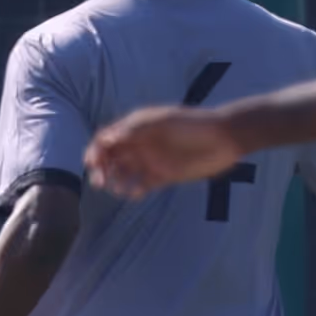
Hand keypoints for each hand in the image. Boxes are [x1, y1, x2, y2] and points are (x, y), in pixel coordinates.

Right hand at [87, 105, 241, 193]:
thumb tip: (105, 139)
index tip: (91, 163)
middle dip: (101, 170)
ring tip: (119, 190)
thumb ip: (135, 129)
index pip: (107, 139)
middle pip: (110, 158)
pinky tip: (136, 194)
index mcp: (137, 127)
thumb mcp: (162, 121)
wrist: (224, 138)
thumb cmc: (193, 124)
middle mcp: (140, 144)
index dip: (95, 150)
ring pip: (123, 173)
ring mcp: (151, 160)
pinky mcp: (163, 176)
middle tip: (100, 182)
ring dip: (115, 182)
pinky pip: (141, 185)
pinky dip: (134, 191)